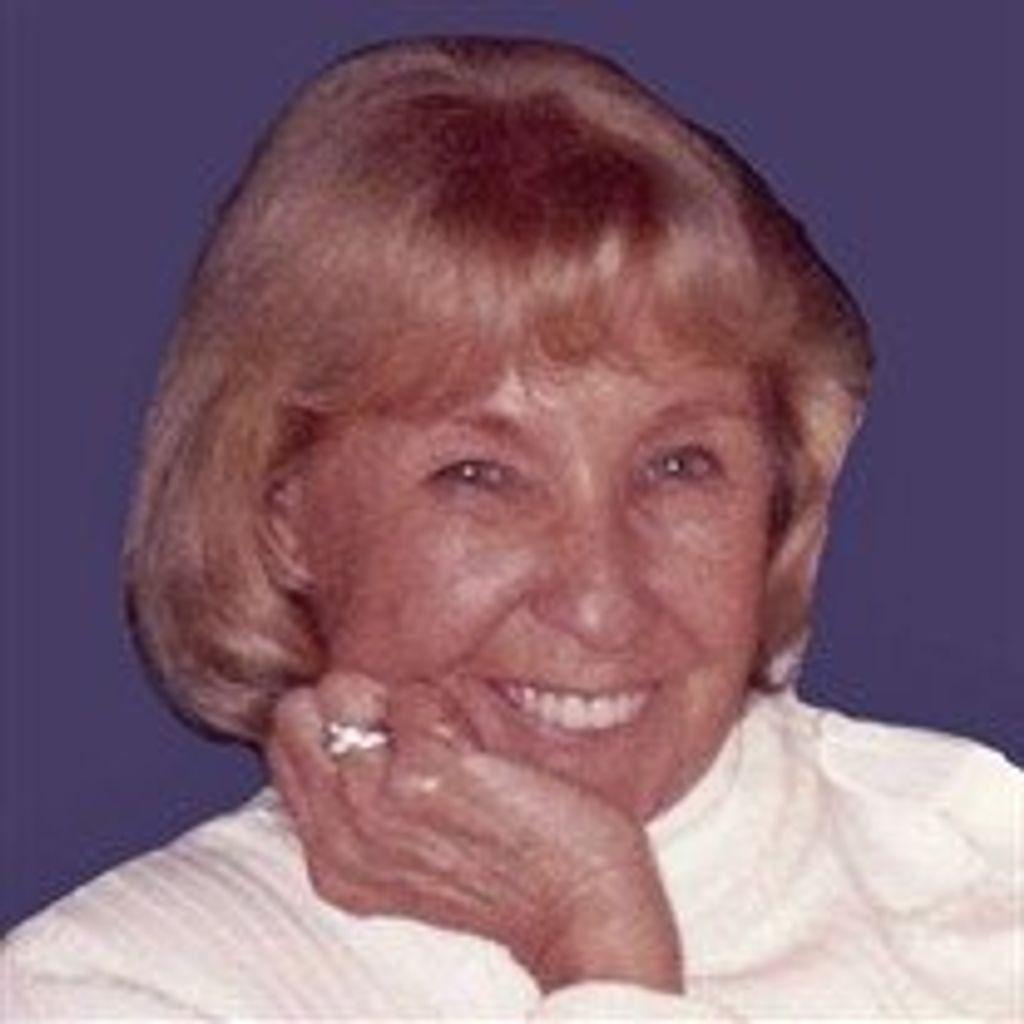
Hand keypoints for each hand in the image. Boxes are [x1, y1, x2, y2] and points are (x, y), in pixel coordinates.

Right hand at [265, 672, 683, 993]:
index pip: (284, 750)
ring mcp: (377, 802)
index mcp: (333, 858)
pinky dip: (448, 704)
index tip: (380, 729)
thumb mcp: (408, 855)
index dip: (332, 721)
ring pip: (346, 689)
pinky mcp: (427, 772)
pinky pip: (415, 694)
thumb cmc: (509, 871)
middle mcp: (342, 833)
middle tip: (408, 727)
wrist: (577, 906)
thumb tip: (351, 716)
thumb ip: (363, 801)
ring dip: (401, 699)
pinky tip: (479, 747)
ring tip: (449, 739)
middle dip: (351, 700)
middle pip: (295, 713)